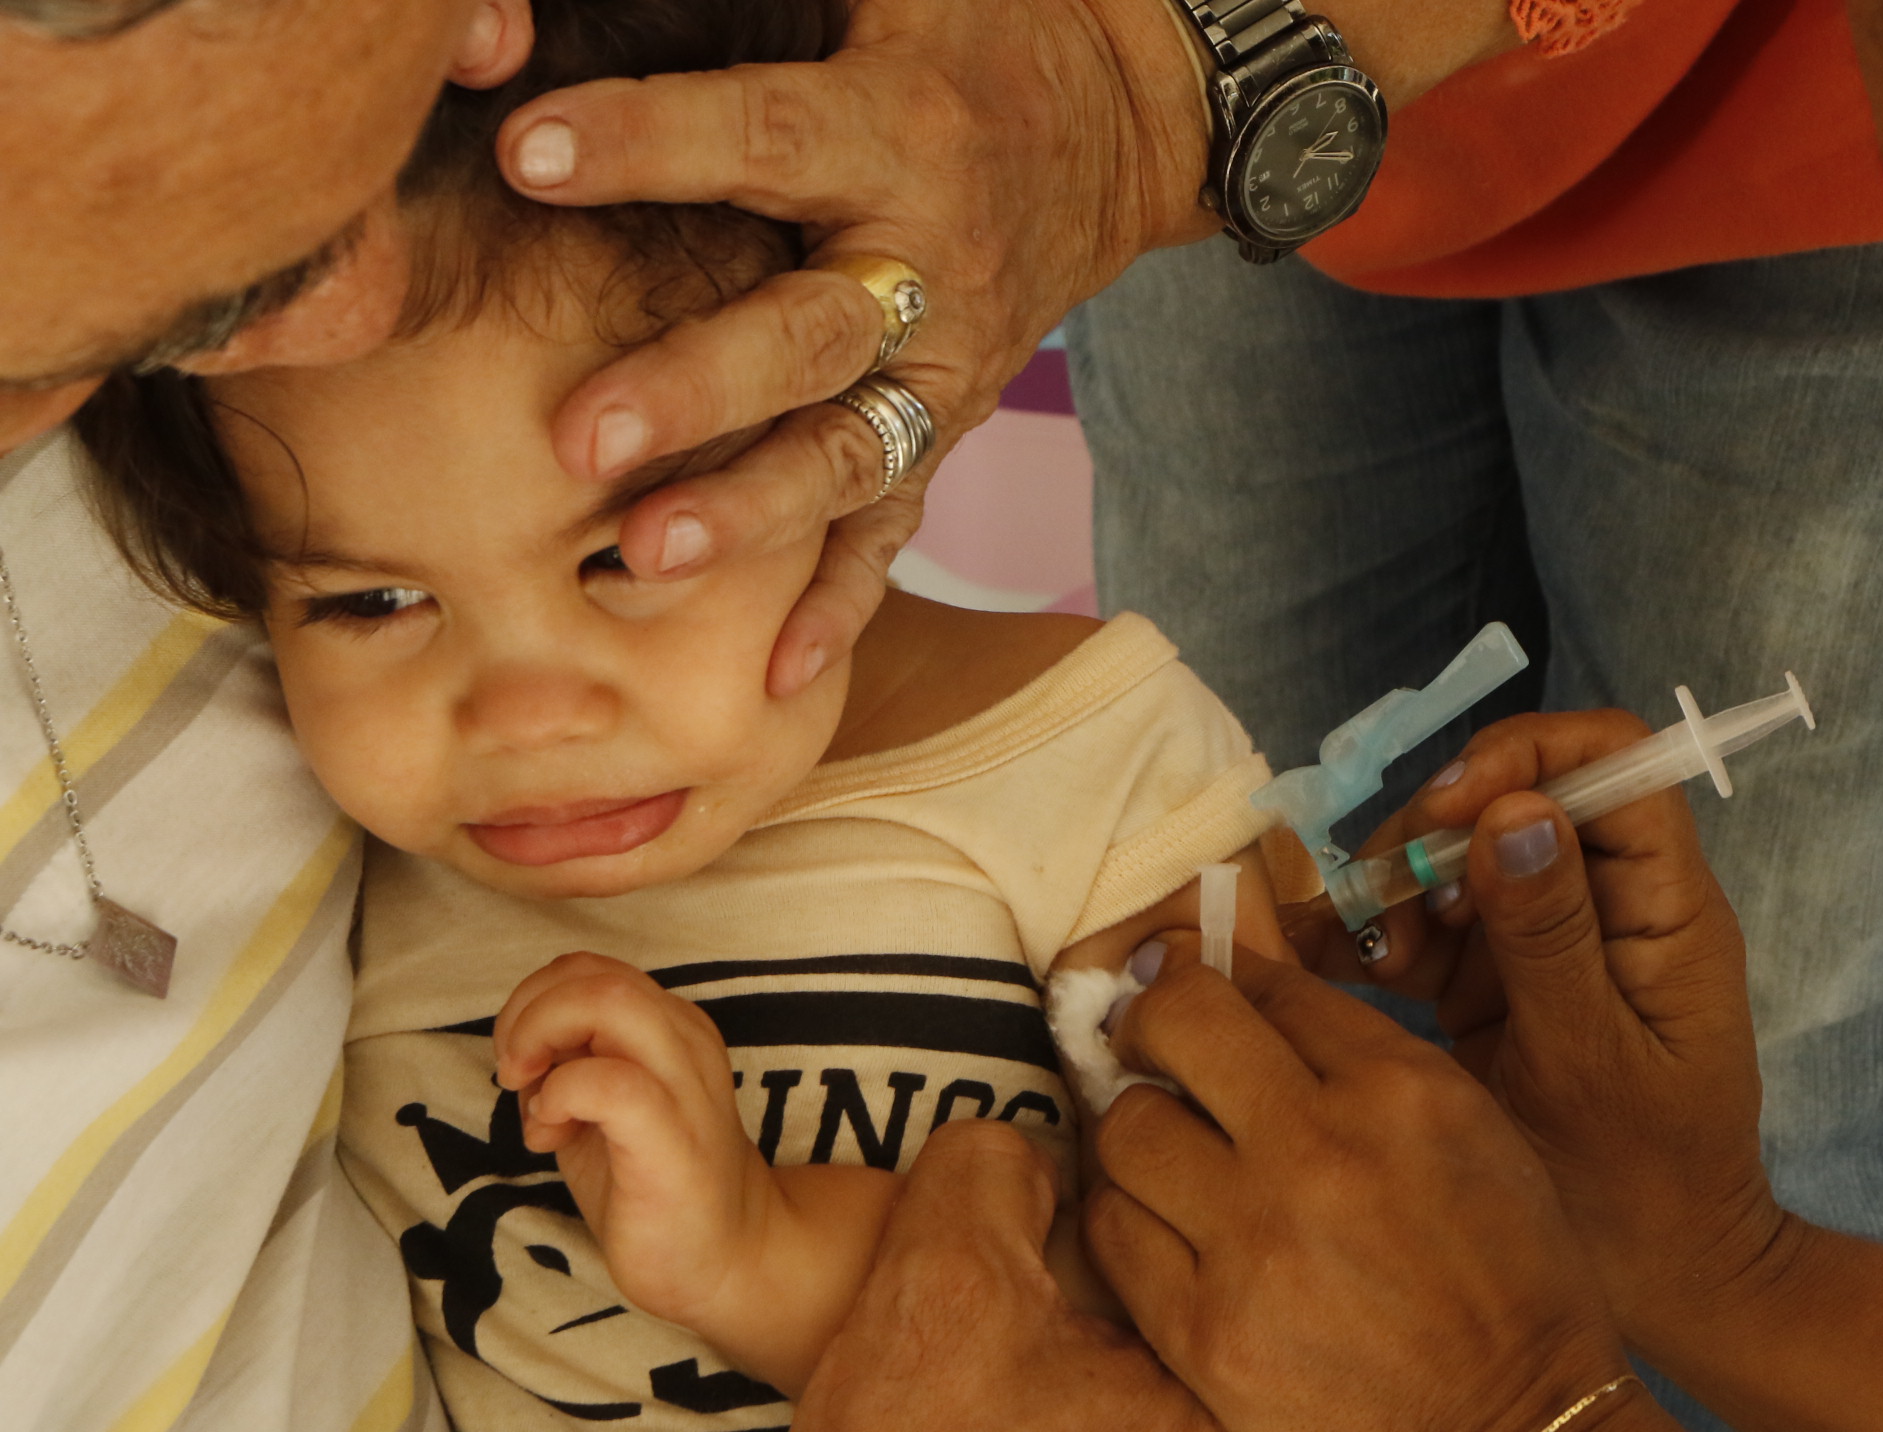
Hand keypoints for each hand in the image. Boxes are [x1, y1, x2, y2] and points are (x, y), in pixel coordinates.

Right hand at [446, 1120, 1328, 1431]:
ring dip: (1145, 1364)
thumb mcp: (939, 1280)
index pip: (1279, 1261)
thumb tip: (1039, 1131)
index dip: (1189, 1192)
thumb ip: (998, 1162)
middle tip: (1077, 1264)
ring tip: (1051, 1353)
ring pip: (1216, 1414)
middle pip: (1256, 1338)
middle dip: (1178, 1277)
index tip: (1117, 1178)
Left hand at [492, 951, 777, 1338]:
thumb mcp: (603, 1106)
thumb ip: (571, 1062)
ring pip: (607, 1001)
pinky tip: (551, 1132)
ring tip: (532, 1099)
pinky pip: (610, 1081)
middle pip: (594, 973)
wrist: (723, 1259)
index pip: (589, 969)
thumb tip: (521, 1049)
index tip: (520, 1064)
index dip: (534, 1002)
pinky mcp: (672, 1137)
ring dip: (540, 1039)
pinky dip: (560, 1094)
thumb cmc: (652, 1185)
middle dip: (527, 1013)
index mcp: (670, 1027)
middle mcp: (684, 1041)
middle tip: (514, 1075)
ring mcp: (684, 1085)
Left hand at [494, 0, 1216, 696]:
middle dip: (698, 390)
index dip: (651, 142)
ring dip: (751, 512)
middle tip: (582, 436)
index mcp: (898, 130)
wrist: (1116, 124)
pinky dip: (843, 603)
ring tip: (643, 560)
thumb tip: (534, 4)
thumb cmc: (962, 31)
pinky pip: (896, 524)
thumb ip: (738, 3)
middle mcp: (929, 261)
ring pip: (846, 450)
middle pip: (809, 334)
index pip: (764, 135)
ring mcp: (947, 365)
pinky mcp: (949, 428)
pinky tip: (775, 676)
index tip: (529, 152)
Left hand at [1085, 942, 1626, 1431]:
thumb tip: (1247, 992)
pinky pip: (1112, 1231)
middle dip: (1152, 1029)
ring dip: (1139, 1132)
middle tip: (1157, 1058)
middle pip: (1172, 1026)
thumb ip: (1367, 1060)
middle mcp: (1320, 1145)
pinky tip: (1164, 1231)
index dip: (1216, 982)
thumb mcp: (1475, 1131)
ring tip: (1171, 1161)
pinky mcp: (1204, 1330)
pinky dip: (1127, 1217)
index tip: (1198, 1002)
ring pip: (1125, 1127)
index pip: (1262, 984)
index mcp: (1401, 1086)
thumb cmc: (1508, 1280)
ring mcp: (1254, 1240)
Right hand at [1317, 713, 1787, 1356]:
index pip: (1612, 763)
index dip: (1526, 757)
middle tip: (1376, 896)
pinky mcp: (1496, 991)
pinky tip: (1328, 966)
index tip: (1447, 813)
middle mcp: (1609, 908)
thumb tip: (1515, 810)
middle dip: (1435, 831)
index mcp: (1665, 909)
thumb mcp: (1592, 1061)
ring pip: (1461, 862)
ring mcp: (1548, 947)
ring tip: (1357, 951)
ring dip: (1396, 889)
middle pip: (1517, 800)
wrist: (1658, 1291)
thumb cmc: (1643, 1187)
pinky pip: (1430, 932)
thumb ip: (1551, 938)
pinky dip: (1378, 938)